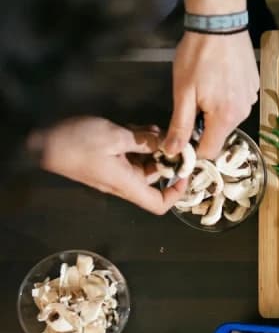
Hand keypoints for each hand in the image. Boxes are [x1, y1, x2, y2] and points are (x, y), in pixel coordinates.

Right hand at [36, 117, 186, 213]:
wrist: (40, 141)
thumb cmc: (76, 142)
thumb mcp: (114, 137)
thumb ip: (143, 141)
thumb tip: (166, 144)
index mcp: (126, 184)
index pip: (158, 204)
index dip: (176, 193)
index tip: (185, 173)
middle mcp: (123, 181)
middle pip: (155, 177)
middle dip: (166, 158)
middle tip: (172, 138)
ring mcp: (114, 169)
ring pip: (144, 161)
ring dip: (152, 146)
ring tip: (153, 129)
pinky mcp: (107, 159)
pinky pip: (130, 154)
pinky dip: (138, 142)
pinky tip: (139, 128)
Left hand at [167, 30, 258, 158]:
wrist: (220, 22)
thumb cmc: (198, 55)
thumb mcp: (183, 92)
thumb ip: (180, 125)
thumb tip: (172, 152)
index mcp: (225, 117)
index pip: (209, 151)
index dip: (193, 148)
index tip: (180, 134)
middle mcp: (243, 112)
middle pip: (219, 134)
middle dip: (203, 126)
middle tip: (190, 101)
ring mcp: (251, 98)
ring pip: (228, 118)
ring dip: (215, 111)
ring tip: (205, 85)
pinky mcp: (253, 85)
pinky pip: (237, 102)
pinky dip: (226, 97)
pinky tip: (218, 77)